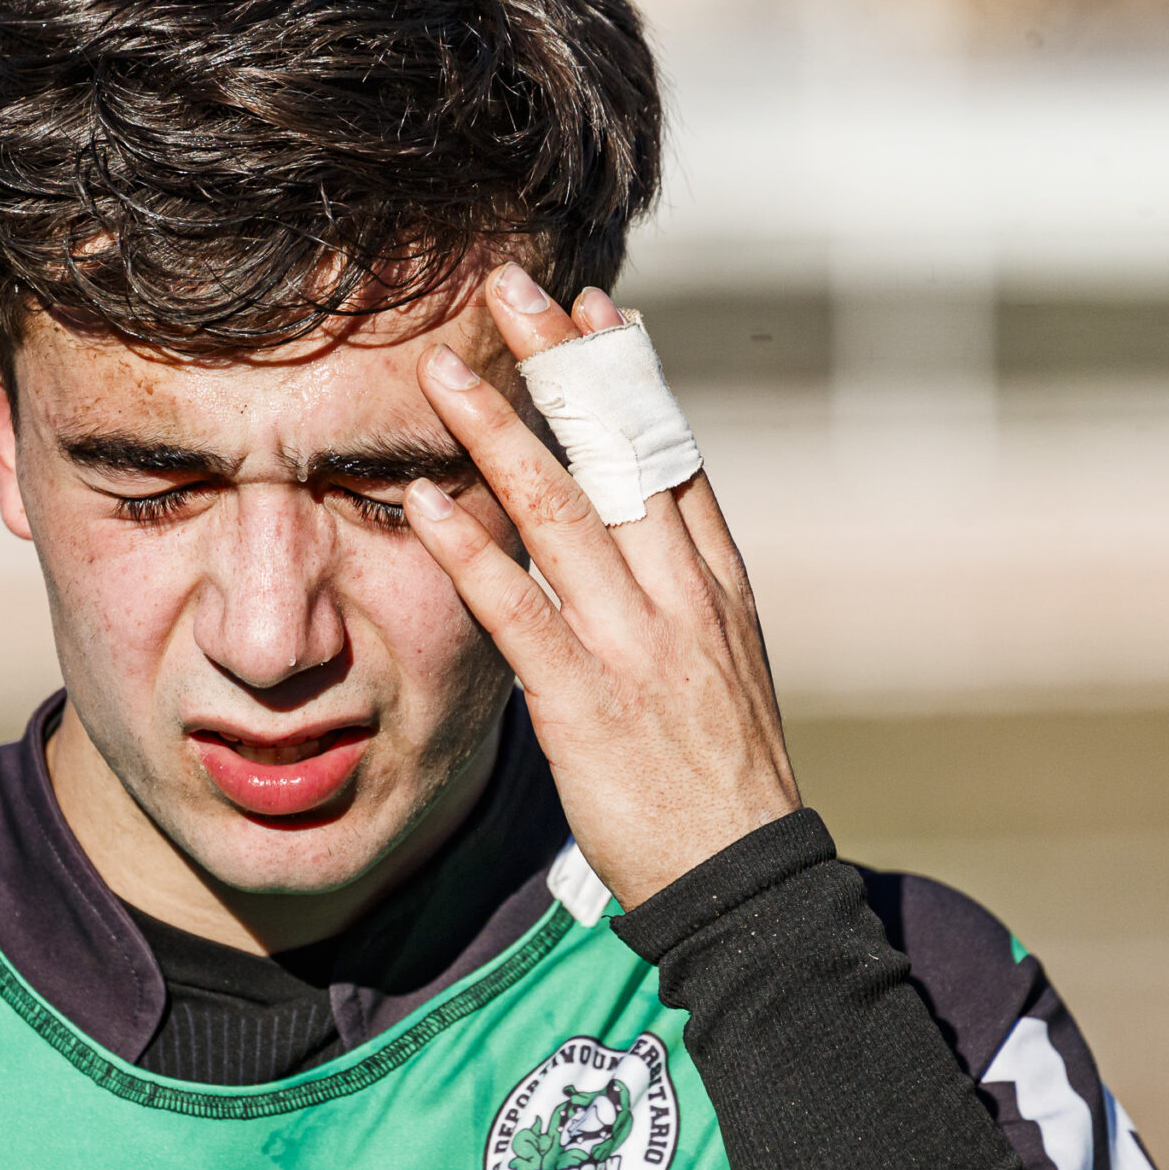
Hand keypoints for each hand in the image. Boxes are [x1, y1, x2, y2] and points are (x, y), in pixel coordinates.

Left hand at [403, 265, 800, 910]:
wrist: (744, 882)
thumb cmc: (722, 782)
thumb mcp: (722, 667)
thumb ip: (679, 595)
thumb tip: (639, 532)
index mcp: (716, 583)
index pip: (671, 450)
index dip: (630, 375)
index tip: (592, 308)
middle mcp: (681, 596)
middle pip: (619, 453)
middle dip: (564, 365)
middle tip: (514, 287)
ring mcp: (636, 645)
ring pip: (563, 510)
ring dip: (498, 430)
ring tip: (441, 369)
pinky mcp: (585, 702)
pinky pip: (518, 610)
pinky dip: (469, 549)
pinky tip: (424, 499)